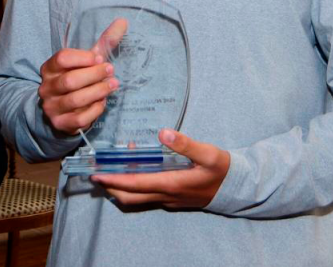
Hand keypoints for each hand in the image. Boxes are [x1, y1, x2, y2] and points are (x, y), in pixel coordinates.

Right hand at [38, 18, 125, 133]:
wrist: (61, 111)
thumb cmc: (77, 80)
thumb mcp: (87, 62)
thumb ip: (103, 43)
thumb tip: (123, 21)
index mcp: (49, 68)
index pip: (62, 58)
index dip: (83, 57)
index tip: (100, 58)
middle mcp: (46, 87)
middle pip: (70, 80)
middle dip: (94, 75)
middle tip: (111, 70)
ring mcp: (52, 107)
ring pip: (75, 99)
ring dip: (98, 91)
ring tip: (113, 85)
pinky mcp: (60, 123)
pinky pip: (79, 118)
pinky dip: (94, 110)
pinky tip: (103, 103)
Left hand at [90, 129, 230, 209]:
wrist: (236, 188)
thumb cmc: (222, 170)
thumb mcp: (208, 153)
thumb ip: (186, 144)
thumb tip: (163, 133)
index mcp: (171, 183)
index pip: (134, 184)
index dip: (113, 180)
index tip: (96, 174)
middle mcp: (166, 195)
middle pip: (129, 196)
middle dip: (110, 187)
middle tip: (95, 174)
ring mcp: (169, 199)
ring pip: (137, 199)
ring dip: (120, 189)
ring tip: (109, 173)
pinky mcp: (172, 199)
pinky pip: (146, 197)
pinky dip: (134, 188)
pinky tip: (132, 174)